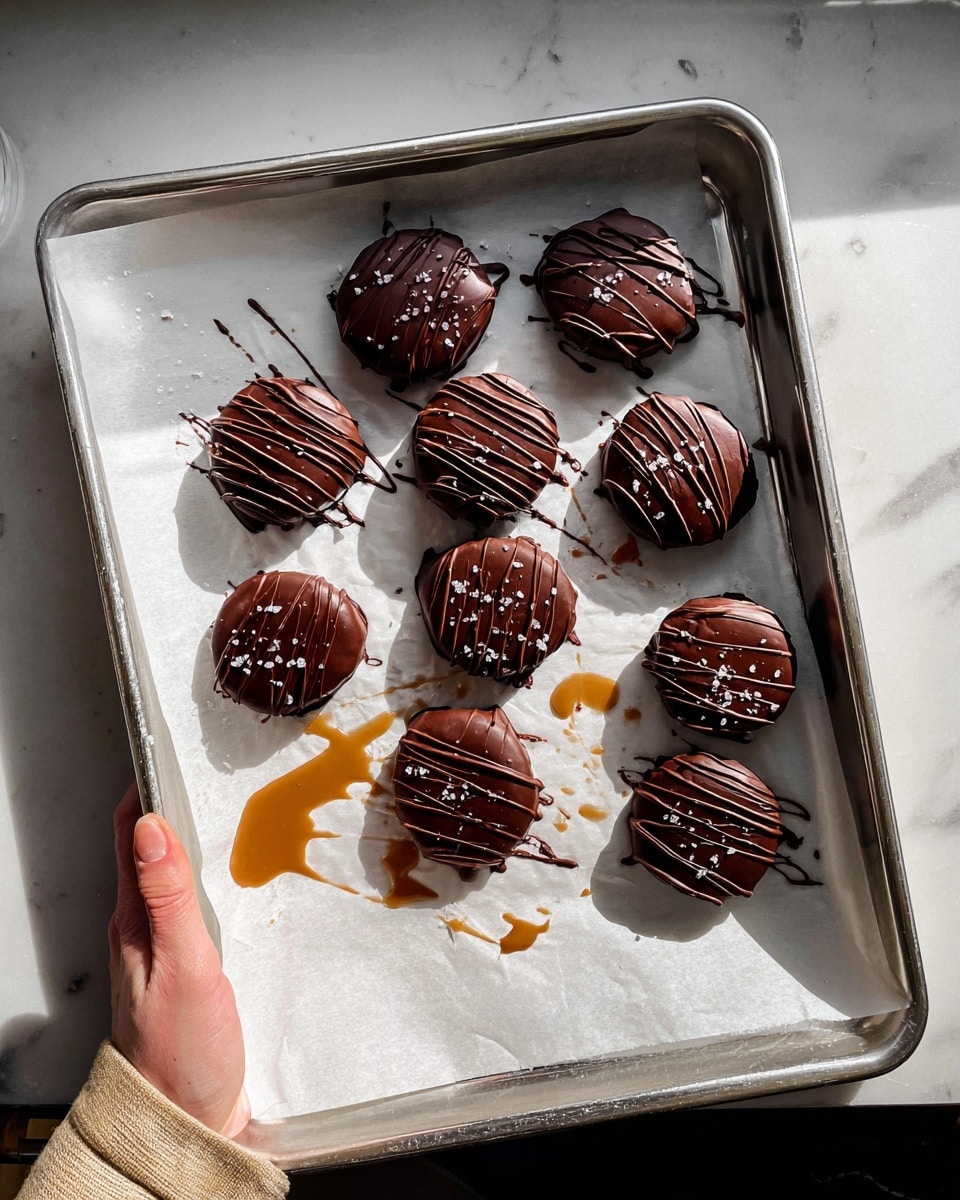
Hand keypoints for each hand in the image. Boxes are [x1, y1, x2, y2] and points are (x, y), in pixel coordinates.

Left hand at [108, 784, 249, 1137]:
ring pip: (168, 872)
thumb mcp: (184, 968)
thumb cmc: (182, 1053)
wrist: (187, 1120)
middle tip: (199, 766)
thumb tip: (153, 827)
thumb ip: (169, 898)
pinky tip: (227, 872)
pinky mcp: (185, 965)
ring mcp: (161, 946)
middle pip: (148, 847)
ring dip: (187, 835)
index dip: (144, 787)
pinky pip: (186, 902)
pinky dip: (202, 873)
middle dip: (169, 801)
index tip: (165, 749)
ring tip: (216, 805)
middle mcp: (141, 926)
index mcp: (133, 919)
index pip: (131, 833)